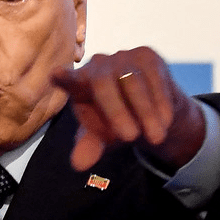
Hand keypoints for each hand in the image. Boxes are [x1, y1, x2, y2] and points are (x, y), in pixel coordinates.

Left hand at [51, 46, 204, 171]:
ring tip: (155, 137)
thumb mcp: (103, 138)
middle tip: (129, 138)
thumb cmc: (118, 122)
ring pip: (133, 82)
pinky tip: (164, 120)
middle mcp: (97, 65)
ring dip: (145, 112)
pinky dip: (160, 102)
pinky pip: (154, 78)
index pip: (69, 80)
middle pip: (103, 84)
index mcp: (79, 85)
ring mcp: (121, 57)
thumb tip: (78, 164)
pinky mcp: (146, 56)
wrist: (151, 111)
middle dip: (117, 112)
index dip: (64, 78)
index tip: (55, 75)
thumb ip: (89, 147)